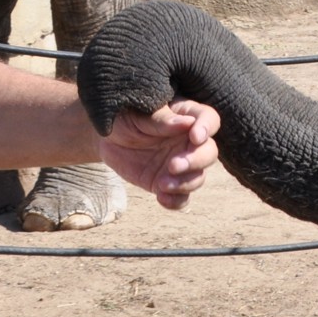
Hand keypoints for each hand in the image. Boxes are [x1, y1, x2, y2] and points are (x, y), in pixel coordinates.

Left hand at [97, 100, 220, 209]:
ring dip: (185, 183)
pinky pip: (181, 197)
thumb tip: (187, 123)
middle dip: (196, 161)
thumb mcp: (139, 115)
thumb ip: (162, 120)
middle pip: (209, 152)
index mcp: (187, 117)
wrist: (108, 140)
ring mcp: (182, 164)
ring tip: (162, 184)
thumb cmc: (124, 118)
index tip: (195, 137)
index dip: (206, 128)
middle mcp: (189, 142)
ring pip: (198, 177)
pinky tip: (161, 198)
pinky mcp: (169, 183)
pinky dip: (176, 201)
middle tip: (173, 165)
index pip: (209, 119)